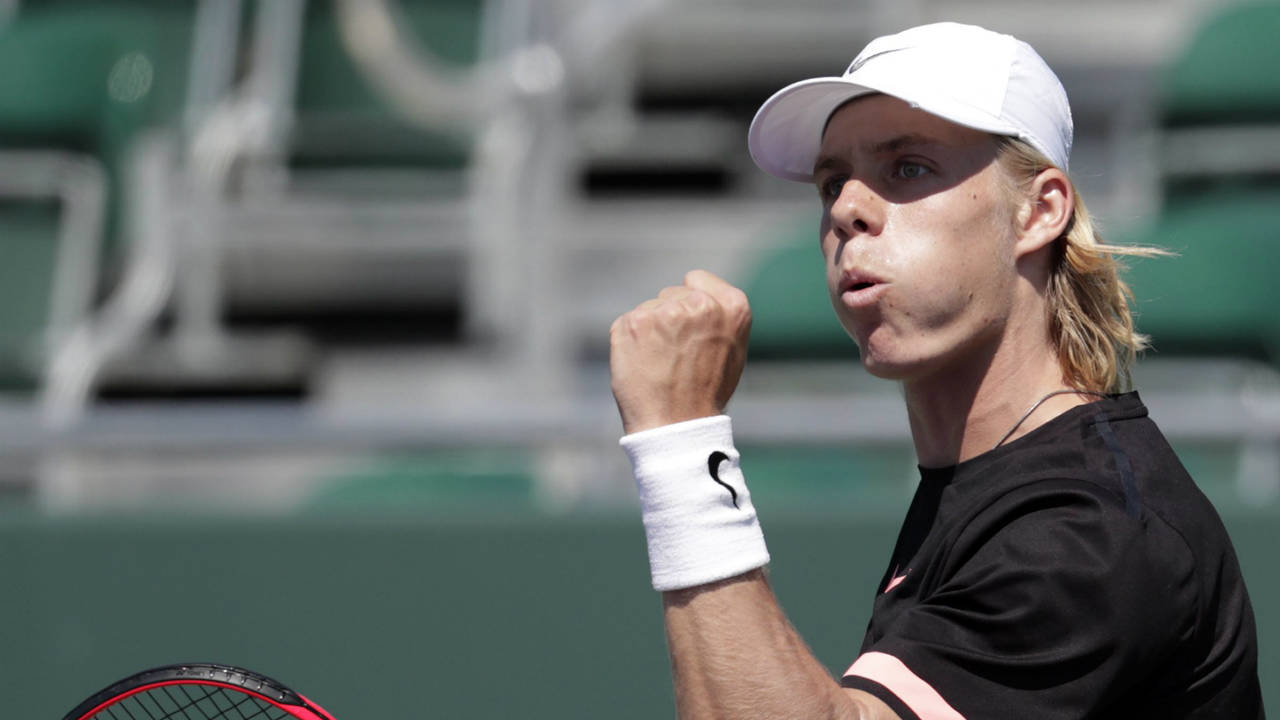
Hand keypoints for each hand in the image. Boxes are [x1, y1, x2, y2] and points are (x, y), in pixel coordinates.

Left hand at [610, 270, 751, 433]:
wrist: (677, 426)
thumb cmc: (706, 393)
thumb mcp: (732, 350)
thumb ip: (718, 317)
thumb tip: (695, 295)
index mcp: (732, 306)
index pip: (697, 279)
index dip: (691, 302)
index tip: (691, 329)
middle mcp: (700, 303)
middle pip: (671, 294)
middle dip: (670, 319)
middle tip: (676, 357)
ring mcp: (665, 310)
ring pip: (649, 310)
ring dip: (649, 331)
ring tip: (661, 365)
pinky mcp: (634, 322)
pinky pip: (627, 323)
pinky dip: (629, 342)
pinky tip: (642, 366)